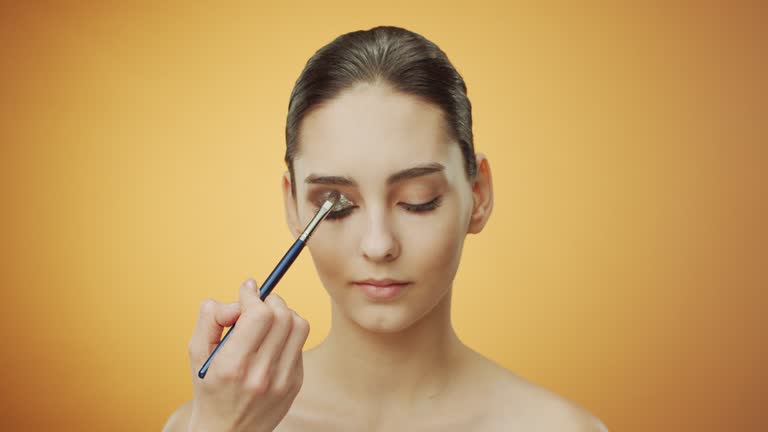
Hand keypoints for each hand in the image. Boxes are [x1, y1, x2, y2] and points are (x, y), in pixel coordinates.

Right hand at [186, 278, 309, 431]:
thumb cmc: (209, 388)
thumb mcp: (197, 353)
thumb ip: (211, 318)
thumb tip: (241, 294)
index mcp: (233, 365)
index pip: (259, 315)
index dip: (254, 296)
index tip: (247, 291)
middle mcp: (261, 374)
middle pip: (282, 316)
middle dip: (270, 301)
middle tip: (257, 305)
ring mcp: (283, 380)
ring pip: (298, 326)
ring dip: (284, 314)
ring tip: (268, 320)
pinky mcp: (295, 383)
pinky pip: (299, 344)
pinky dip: (287, 335)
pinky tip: (272, 343)